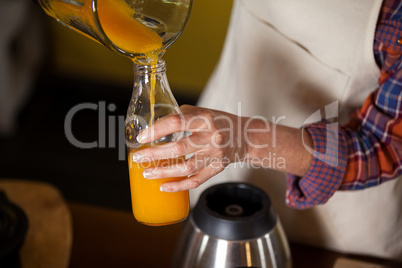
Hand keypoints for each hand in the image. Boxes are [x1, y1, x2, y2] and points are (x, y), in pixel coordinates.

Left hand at [131, 105, 249, 191]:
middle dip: (155, 154)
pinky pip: (196, 180)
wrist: (246, 137)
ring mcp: (215, 155)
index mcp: (206, 119)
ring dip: (164, 172)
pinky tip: (164, 187)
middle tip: (138, 157)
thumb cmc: (220, 122)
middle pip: (179, 148)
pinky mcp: (217, 168)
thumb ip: (183, 115)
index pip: (177, 122)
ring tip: (146, 173)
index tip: (142, 137)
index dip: (157, 130)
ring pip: (186, 167)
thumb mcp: (204, 111)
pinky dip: (179, 186)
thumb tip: (157, 125)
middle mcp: (211, 137)